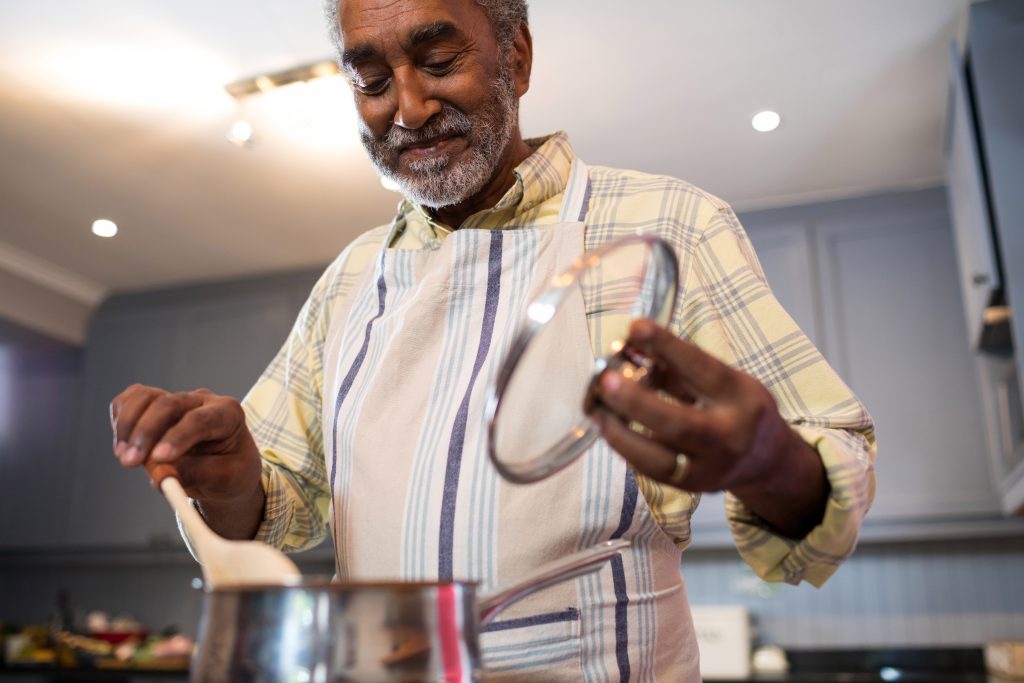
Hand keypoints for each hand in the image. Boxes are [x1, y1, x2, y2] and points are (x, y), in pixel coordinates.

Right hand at [110, 384, 264, 538]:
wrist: (226, 469)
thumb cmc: (230, 472)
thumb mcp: (223, 479)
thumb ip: (195, 474)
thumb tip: (161, 474)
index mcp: (228, 414)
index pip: (200, 419)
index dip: (177, 437)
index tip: (158, 459)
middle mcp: (203, 401)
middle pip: (168, 404)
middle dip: (146, 433)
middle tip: (129, 463)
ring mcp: (178, 399)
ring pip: (145, 397)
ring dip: (128, 426)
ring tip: (124, 457)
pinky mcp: (157, 404)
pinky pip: (131, 400)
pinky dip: (121, 419)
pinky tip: (123, 443)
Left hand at [590, 319, 828, 538]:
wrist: (767, 462)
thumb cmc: (739, 409)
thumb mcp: (724, 379)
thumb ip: (681, 366)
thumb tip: (633, 343)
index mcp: (742, 399)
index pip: (702, 369)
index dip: (668, 347)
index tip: (635, 327)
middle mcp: (728, 437)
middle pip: (680, 424)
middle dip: (638, 403)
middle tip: (606, 380)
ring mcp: (708, 469)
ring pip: (658, 459)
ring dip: (620, 433)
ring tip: (597, 409)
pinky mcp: (689, 488)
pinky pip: (650, 471)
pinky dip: (626, 448)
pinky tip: (609, 428)